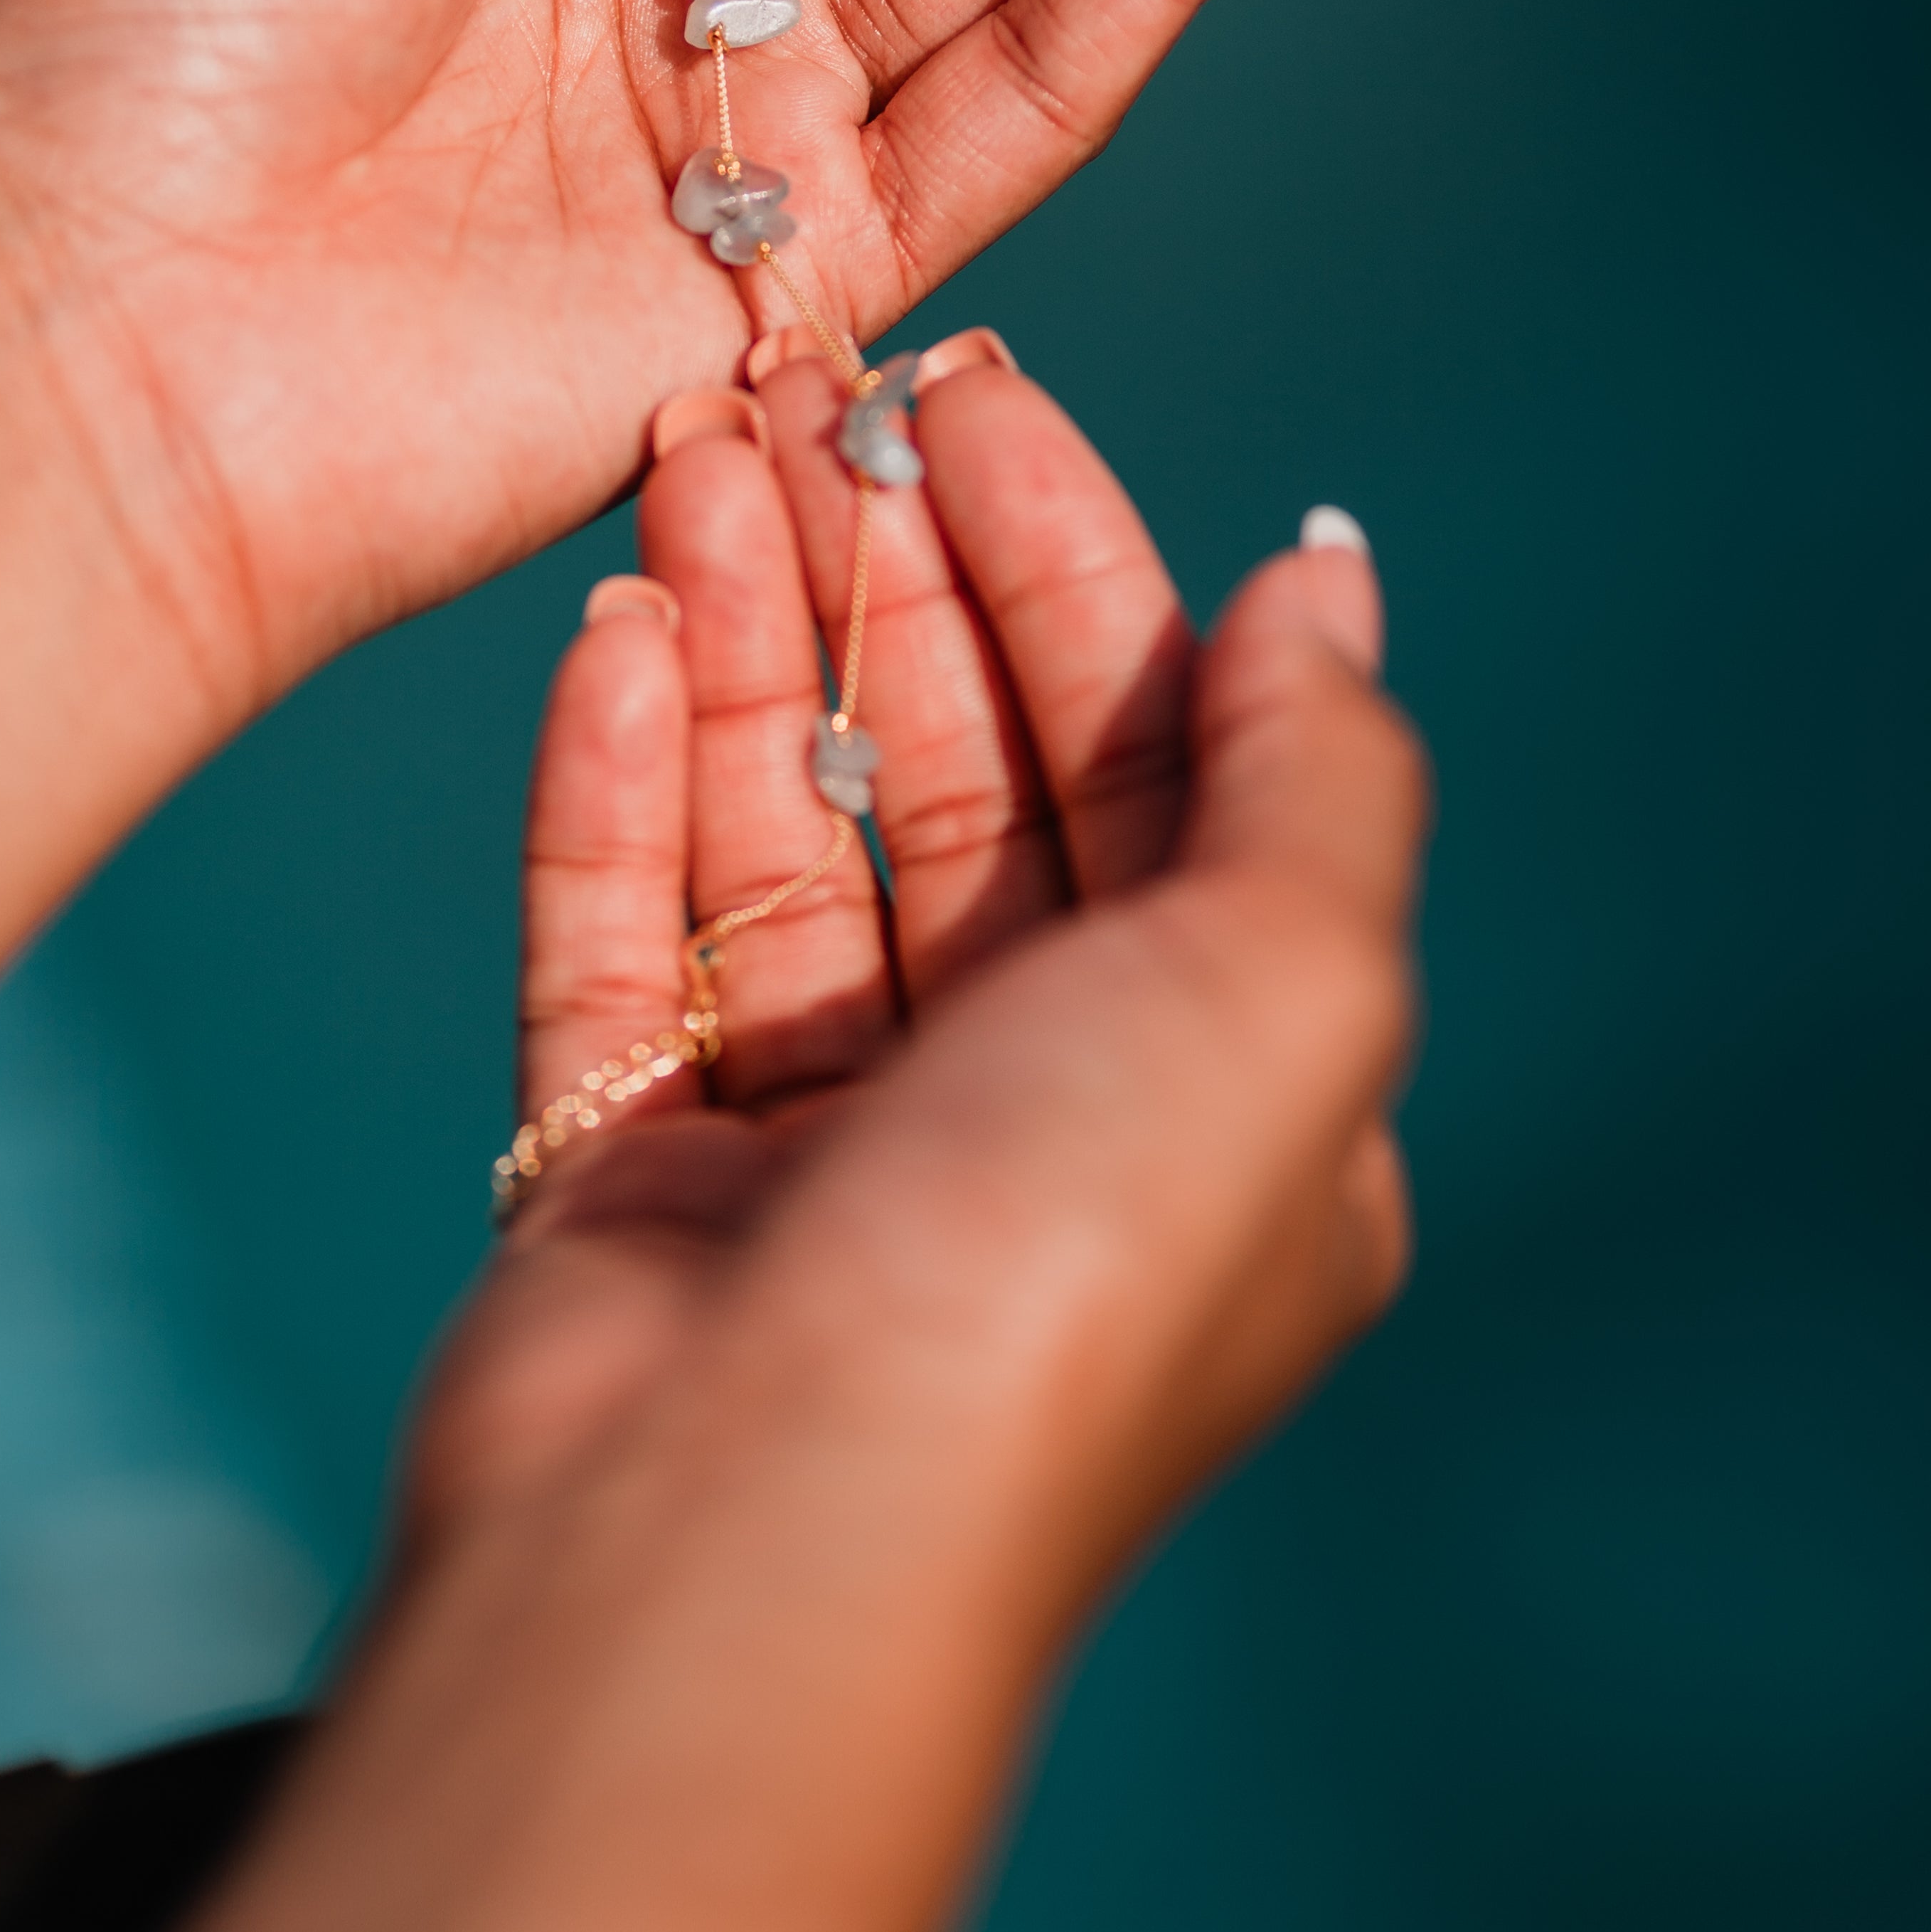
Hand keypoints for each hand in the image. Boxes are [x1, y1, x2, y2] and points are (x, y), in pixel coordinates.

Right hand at [409, 347, 1426, 1578]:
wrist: (737, 1544)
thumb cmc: (1053, 1269)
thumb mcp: (1288, 998)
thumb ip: (1321, 776)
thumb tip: (1325, 579)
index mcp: (1220, 1092)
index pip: (1152, 758)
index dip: (1071, 560)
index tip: (969, 399)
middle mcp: (1030, 1110)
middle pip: (955, 769)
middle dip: (889, 567)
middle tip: (807, 387)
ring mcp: (819, 1142)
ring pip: (780, 820)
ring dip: (736, 625)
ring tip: (685, 448)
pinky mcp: (632, 1165)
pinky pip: (623, 920)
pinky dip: (615, 771)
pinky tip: (605, 623)